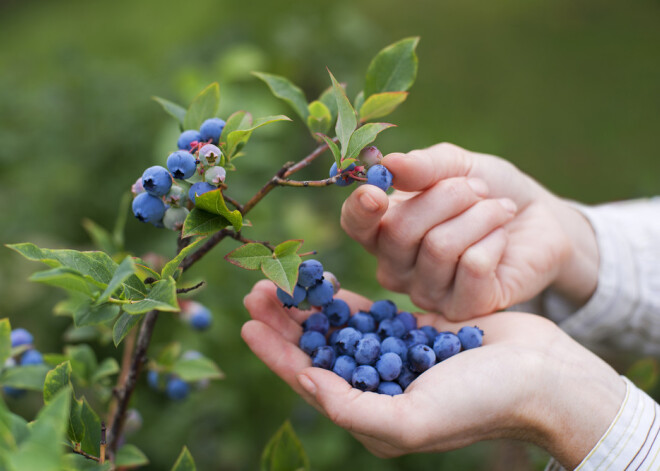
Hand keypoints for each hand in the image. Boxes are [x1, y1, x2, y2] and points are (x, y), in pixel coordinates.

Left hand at [242, 281, 623, 468]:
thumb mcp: (412, 418)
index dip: (275, 353)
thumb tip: (306, 382)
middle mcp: (377, 387)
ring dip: (308, 307)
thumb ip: (353, 408)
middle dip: (285, 323)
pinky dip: (344, 299)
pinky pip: (369, 313)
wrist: (540, 376)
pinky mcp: (413, 331)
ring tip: (280, 281)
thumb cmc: (480, 403)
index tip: (247, 324)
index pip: (309, 381)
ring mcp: (394, 357)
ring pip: (338, 329)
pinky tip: (323, 283)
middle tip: (257, 290)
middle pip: (317, 351)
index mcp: (371, 415)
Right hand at [341, 143, 598, 318]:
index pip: (355, 225)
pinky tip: (501, 239)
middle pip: (400, 231)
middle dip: (447, 196)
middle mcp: (397, 267)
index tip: (377, 192)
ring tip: (499, 209)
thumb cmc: (488, 190)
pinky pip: (472, 267)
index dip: (360, 211)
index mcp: (384, 229)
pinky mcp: (463, 309)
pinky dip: (494, 240)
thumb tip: (388, 164)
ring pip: (439, 247)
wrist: (539, 219)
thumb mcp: (457, 166)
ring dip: (479, 216)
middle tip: (479, 189)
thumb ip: (423, 167)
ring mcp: (427, 293)